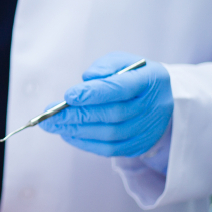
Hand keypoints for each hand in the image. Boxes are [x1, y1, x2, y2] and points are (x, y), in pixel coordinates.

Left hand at [39, 52, 172, 156]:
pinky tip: (67, 134)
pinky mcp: (138, 145)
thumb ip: (105, 67)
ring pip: (109, 134)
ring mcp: (147, 129)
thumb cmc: (135, 76)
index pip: (121, 88)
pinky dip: (85, 143)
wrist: (162, 99)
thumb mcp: (124, 62)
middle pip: (112, 114)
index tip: (68, 96)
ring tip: (52, 125)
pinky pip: (109, 149)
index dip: (94, 93)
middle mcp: (152, 107)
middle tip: (49, 115)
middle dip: (77, 115)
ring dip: (77, 130)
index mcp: (150, 81)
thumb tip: (86, 80)